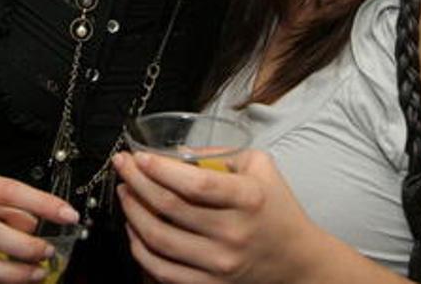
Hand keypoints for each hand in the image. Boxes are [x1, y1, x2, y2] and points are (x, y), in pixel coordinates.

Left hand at [113, 150, 320, 283]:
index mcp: (248, 199)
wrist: (297, 260)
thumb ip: (220, 153)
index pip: (195, 184)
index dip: (160, 169)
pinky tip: (134, 229)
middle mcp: (233, 233)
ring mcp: (220, 263)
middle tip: (123, 166)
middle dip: (136, 182)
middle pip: (169, 207)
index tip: (140, 156)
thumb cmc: (276, 208)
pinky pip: (161, 270)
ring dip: (132, 212)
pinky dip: (140, 248)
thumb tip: (175, 151)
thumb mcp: (260, 167)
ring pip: (158, 238)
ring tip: (125, 193)